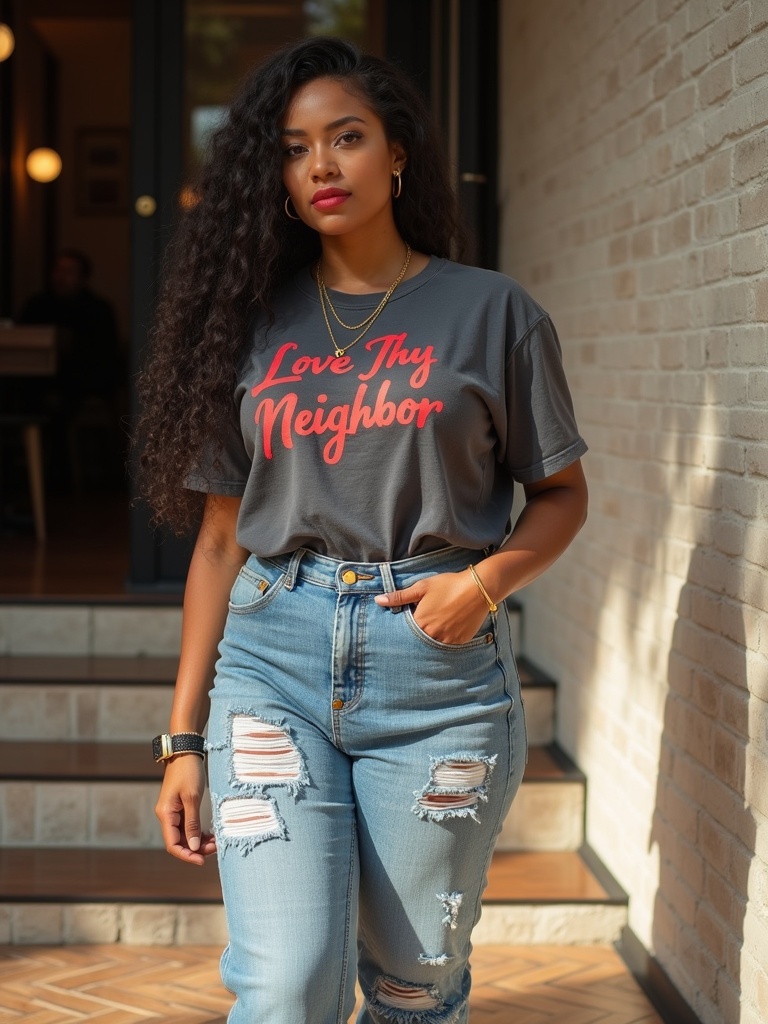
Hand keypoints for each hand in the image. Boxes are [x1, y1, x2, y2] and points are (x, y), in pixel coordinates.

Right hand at [155, 754, 216, 865]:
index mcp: (166, 814)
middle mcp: (167, 816)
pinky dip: (198, 832)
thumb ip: (192, 823)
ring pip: (184, 835)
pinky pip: (187, 826)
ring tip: (216, 842)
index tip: (203, 860)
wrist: (185, 751)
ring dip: (198, 841)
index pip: (172, 845)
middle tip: (216, 848)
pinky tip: (210, 834)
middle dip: (196, 849)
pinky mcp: (180, 807)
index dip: (187, 855)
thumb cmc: (188, 772)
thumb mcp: (192, 798)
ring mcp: (173, 812)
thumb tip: (194, 847)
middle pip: (179, 842)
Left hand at [374, 569, 490, 644]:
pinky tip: (450, 625)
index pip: (406, 631)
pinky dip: (446, 638)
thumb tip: (378, 601)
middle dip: (420, 632)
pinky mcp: (460, 641)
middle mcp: (432, 635)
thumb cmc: (448, 585)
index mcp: (420, 622)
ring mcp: (447, 640)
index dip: (408, 625)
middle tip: (429, 619)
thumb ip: (399, 597)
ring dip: (433, 636)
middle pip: (420, 638)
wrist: (478, 588)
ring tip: (440, 622)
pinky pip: (449, 644)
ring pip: (434, 643)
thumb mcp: (422, 587)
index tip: (412, 618)